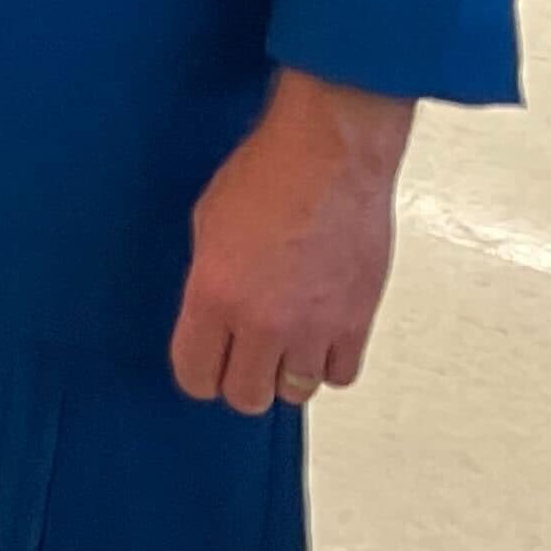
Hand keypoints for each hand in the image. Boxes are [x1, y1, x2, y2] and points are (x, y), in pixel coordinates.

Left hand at [169, 71, 413, 414]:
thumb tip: (212, 316)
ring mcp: (313, 328)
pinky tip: (321, 333)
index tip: (205, 360)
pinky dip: (329, 361)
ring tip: (285, 337)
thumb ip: (208, 281)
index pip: (195, 375)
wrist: (330, 153)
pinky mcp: (355, 323)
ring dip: (286, 370)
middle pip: (245, 397)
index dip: (198, 371)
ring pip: (294, 392)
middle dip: (241, 378)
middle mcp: (263, 322)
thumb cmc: (269, 171)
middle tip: (245, 352)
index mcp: (214, 295)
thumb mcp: (208, 222)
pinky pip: (339, 375)